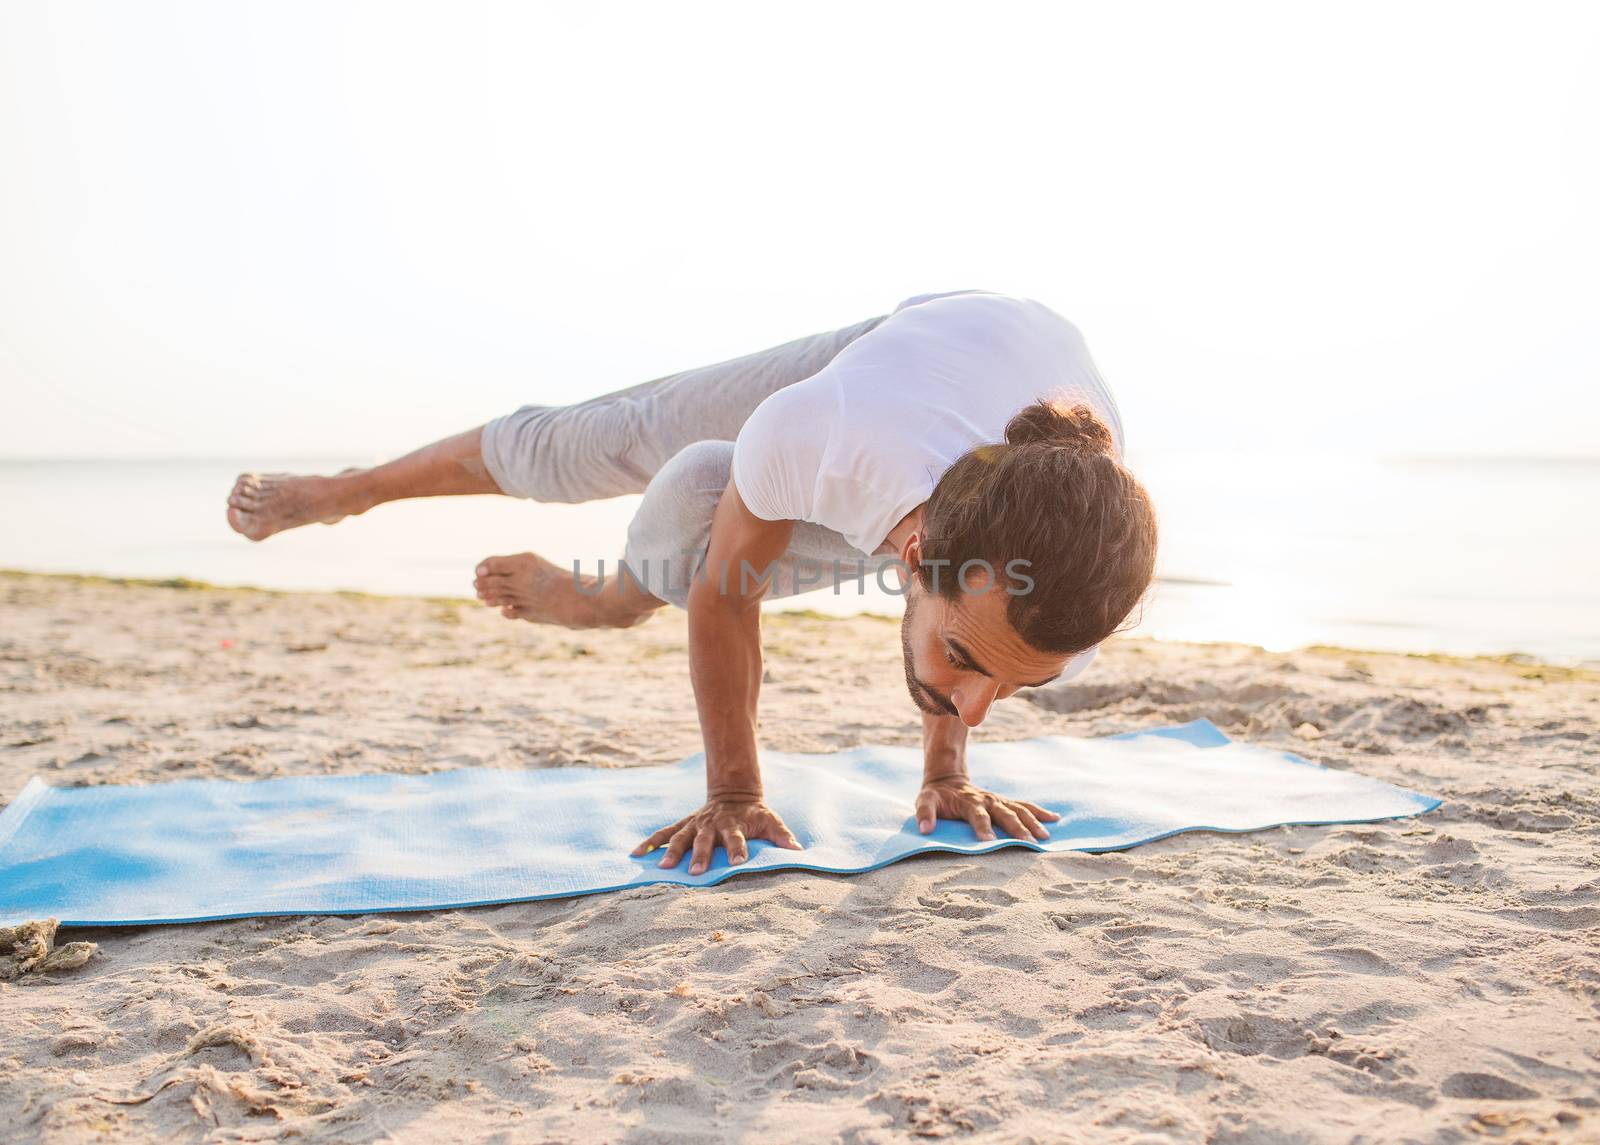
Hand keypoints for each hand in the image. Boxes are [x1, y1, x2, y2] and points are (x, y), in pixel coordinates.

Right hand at [631, 796, 802, 874]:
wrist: (734, 793)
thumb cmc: (754, 814)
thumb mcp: (771, 820)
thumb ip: (782, 835)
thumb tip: (798, 850)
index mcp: (734, 825)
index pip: (737, 839)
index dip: (738, 850)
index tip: (739, 864)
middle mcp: (712, 825)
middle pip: (705, 841)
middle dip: (700, 856)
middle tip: (696, 873)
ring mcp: (695, 824)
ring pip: (681, 837)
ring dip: (672, 852)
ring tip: (663, 867)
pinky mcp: (684, 824)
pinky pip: (664, 833)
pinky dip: (650, 841)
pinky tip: (637, 853)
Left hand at [915, 777, 1059, 841]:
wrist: (947, 779)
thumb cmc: (936, 796)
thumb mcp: (924, 801)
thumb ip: (924, 814)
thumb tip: (925, 829)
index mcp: (969, 801)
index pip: (977, 815)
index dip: (982, 828)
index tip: (989, 842)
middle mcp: (987, 800)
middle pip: (1005, 814)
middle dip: (1017, 828)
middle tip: (1029, 844)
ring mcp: (998, 800)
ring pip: (1019, 810)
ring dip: (1033, 822)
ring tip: (1045, 837)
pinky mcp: (1004, 802)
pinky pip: (1025, 806)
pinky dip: (1039, 812)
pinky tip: (1055, 819)